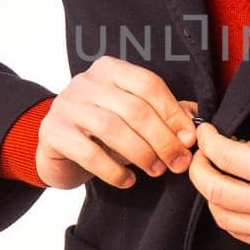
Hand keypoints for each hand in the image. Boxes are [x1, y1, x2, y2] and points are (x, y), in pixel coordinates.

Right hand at [33, 55, 197, 190]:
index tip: (189, 139)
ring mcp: (66, 105)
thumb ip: (162, 114)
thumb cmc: (100, 131)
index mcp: (110, 70)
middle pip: (134, 108)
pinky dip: (113, 170)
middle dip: (162, 139)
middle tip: (178, 162)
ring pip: (113, 128)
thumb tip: (195, 121)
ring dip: (142, 154)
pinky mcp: (53, 132)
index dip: (172, 113)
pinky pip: (89, 153)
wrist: (57, 149)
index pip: (149, 85)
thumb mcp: (131, 117)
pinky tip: (127, 180)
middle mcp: (86, 82)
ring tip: (156, 170)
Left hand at [187, 121, 249, 249]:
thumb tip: (230, 149)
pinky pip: (241, 234)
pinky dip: (230, 216)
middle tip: (200, 158)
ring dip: (211, 196)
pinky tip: (235, 202)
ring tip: (217, 180)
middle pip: (213, 191)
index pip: (225, 157)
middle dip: (199, 170)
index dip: (207, 142)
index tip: (205, 135)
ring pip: (222, 217)